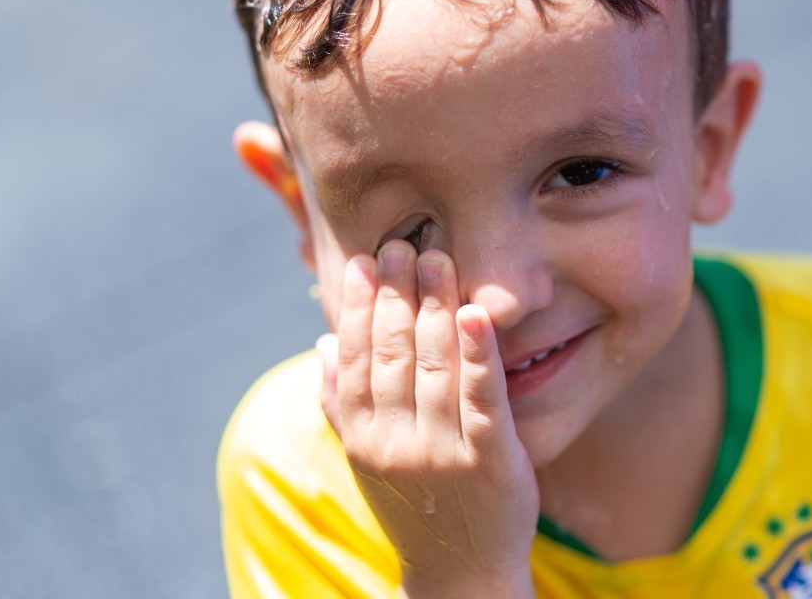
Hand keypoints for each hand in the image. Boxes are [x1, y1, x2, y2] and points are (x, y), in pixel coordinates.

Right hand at [317, 242, 538, 597]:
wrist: (460, 573)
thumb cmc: (415, 506)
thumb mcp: (367, 459)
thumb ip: (341, 404)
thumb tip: (323, 345)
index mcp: (361, 436)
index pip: (354, 358)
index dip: (359, 306)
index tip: (365, 262)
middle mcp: (393, 442)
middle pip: (392, 352)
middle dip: (396, 293)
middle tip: (404, 244)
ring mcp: (441, 450)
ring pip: (433, 364)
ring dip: (433, 306)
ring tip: (438, 259)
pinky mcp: (489, 458)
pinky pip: (482, 397)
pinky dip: (479, 354)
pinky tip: (476, 313)